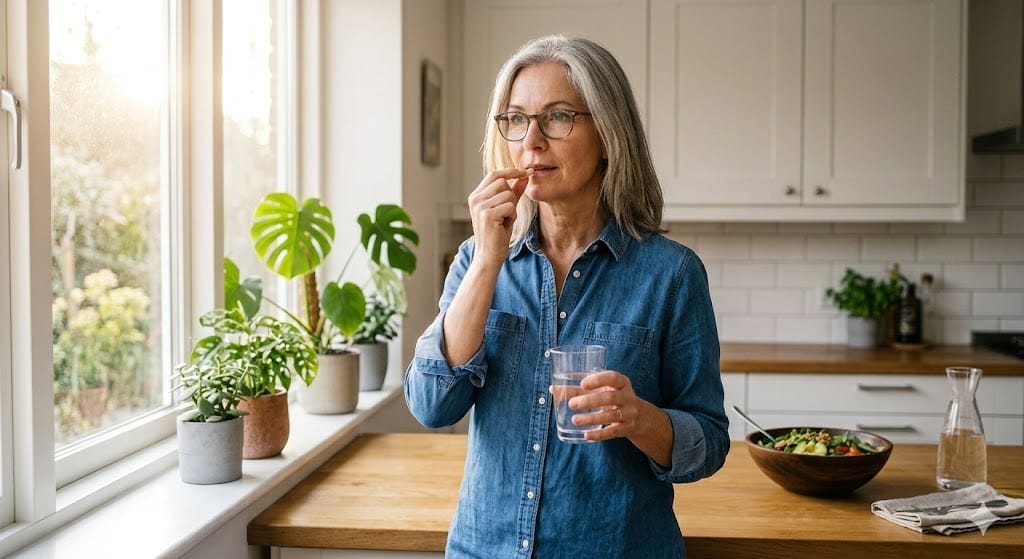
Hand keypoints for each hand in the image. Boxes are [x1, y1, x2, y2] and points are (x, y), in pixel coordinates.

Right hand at [467, 168, 531, 265]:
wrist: (489, 256)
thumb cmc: (497, 233)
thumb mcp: (506, 209)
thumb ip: (514, 192)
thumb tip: (524, 176)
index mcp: (476, 195)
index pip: (494, 174)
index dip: (511, 171)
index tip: (527, 172)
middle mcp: (475, 199)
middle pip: (502, 182)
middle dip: (511, 196)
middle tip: (507, 212)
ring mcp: (480, 206)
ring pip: (508, 194)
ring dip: (512, 208)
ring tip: (504, 220)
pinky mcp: (487, 215)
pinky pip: (510, 206)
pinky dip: (512, 216)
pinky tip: (504, 225)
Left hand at [555, 370, 674, 466]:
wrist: (641, 417)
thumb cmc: (613, 397)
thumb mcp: (603, 390)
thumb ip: (579, 389)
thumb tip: (553, 389)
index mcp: (622, 382)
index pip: (613, 377)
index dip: (598, 380)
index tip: (583, 384)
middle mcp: (628, 397)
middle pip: (610, 398)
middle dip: (590, 401)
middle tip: (571, 404)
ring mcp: (629, 413)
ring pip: (611, 416)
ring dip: (592, 418)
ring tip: (574, 420)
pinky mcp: (627, 428)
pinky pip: (613, 432)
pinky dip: (599, 434)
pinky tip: (586, 435)